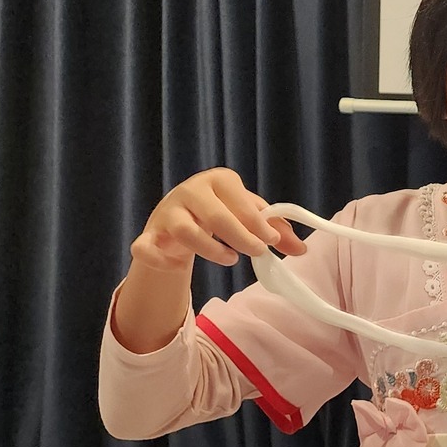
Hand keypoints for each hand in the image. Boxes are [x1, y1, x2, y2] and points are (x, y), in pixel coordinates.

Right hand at [130, 168, 303, 272]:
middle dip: (241, 237)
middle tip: (258, 252)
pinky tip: (178, 266)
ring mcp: (166, 213)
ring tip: (230, 259)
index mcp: (217, 180)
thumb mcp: (247, 216)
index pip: (240, 201)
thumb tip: (301, 250)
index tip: (272, 241)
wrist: (174, 222)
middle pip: (216, 215)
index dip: (258, 223)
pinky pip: (145, 247)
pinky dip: (160, 259)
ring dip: (210, 250)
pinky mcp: (148, 235)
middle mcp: (190, 191)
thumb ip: (274, 229)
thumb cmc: (218, 213)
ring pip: (185, 231)